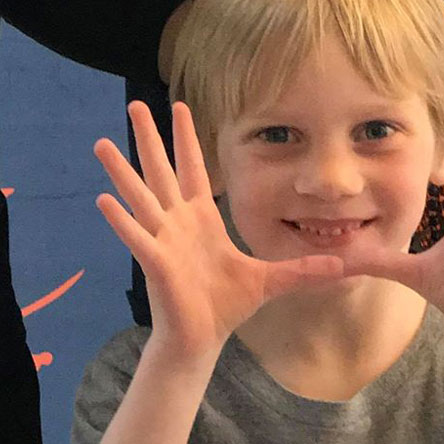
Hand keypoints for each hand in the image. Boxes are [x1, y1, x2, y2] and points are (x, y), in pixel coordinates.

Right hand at [95, 102, 342, 366]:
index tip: (181, 105)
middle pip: (161, 170)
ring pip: (141, 196)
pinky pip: (137, 236)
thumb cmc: (227, 306)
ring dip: (121, 171)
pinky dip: (120, 220)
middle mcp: (178, 222)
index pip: (193, 169)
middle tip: (135, 104)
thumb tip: (342, 267)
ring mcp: (164, 239)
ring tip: (101, 142)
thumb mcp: (271, 280)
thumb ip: (303, 269)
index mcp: (201, 219)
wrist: (203, 339)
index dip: (187, 138)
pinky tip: (104, 200)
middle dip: (150, 137)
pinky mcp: (157, 262)